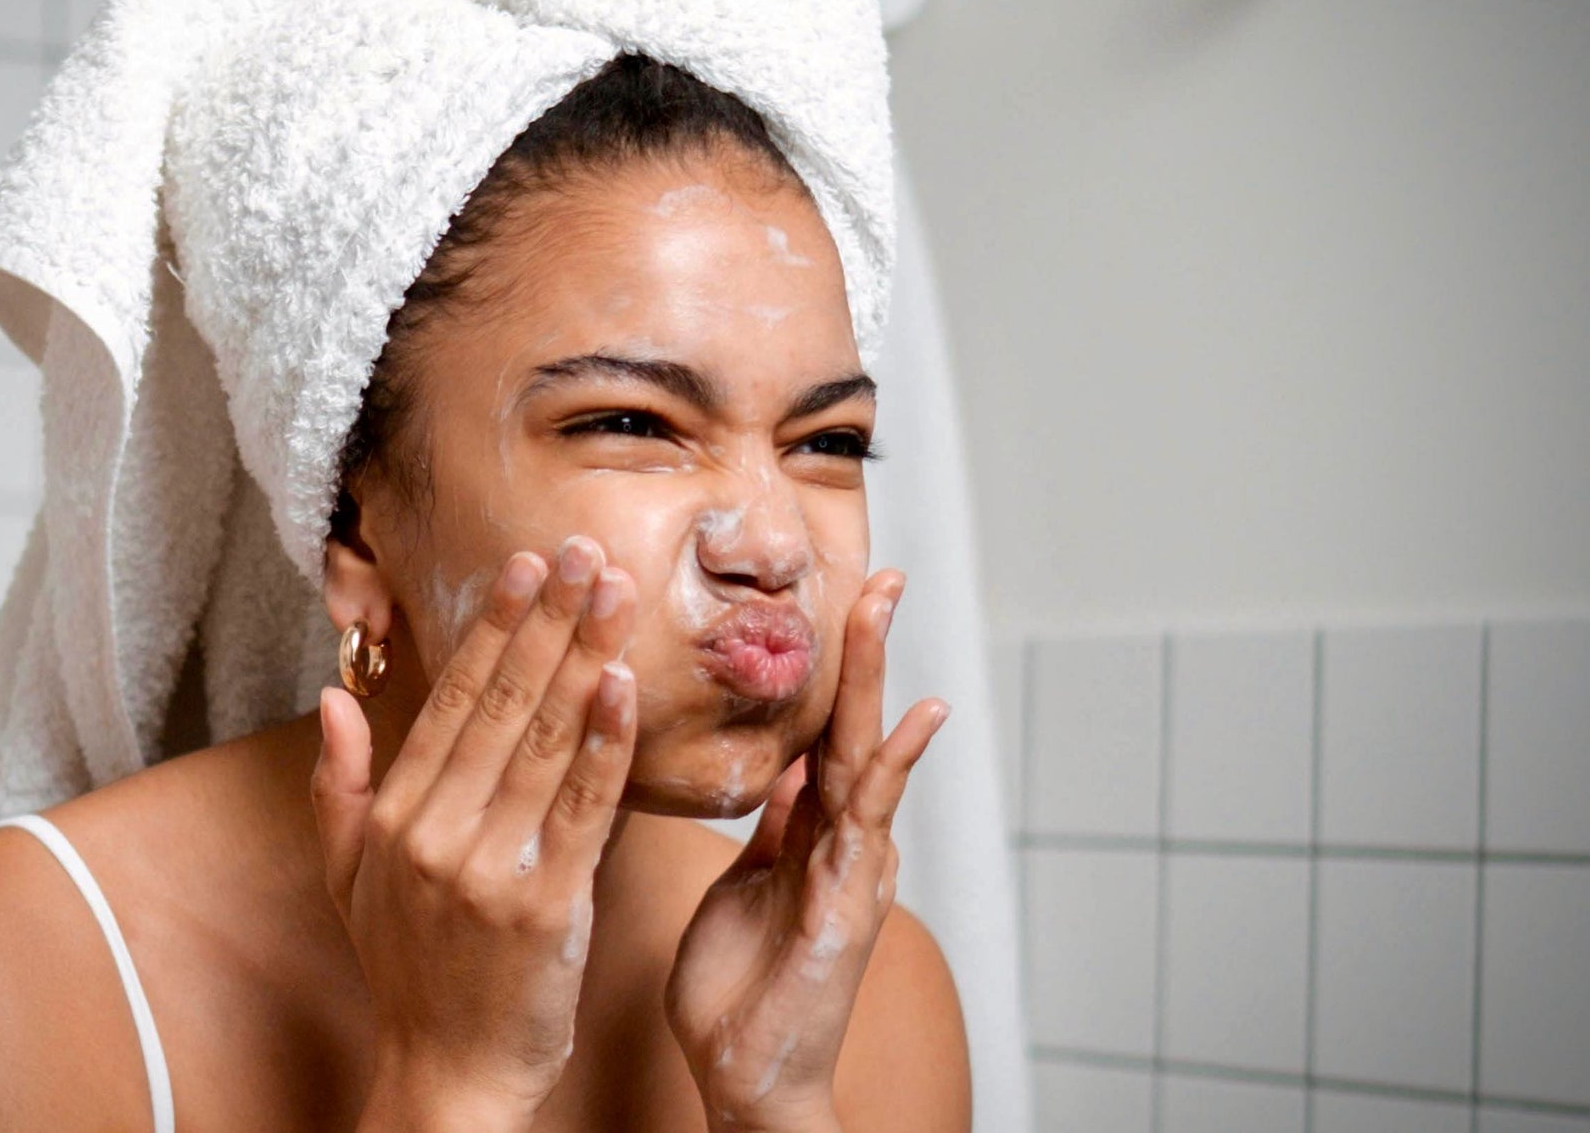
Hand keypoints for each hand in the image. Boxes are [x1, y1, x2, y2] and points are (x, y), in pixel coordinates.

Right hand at [310, 536, 638, 1125]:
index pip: (453, 699)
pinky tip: (625, 685)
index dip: (493, 626)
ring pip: (546, 740)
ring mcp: (490, 867)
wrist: (448, 1075)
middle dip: (548, 619)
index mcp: (399, 815)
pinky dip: (606, 743)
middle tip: (585, 552)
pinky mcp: (545, 905)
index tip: (527, 565)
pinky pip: (583, 808)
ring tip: (615, 593)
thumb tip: (333, 698)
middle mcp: (438, 831)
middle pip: (504, 703)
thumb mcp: (350, 879)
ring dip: (584, 656)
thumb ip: (340, 785)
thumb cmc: (410, 972)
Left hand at [663, 568, 948, 1130]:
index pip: (825, 734)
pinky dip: (890, 768)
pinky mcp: (845, 904)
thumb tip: (787, 769)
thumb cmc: (741, 988)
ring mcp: (852, 871)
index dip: (834, 670)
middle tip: (882, 576)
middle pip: (854, 729)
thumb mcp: (749, 886)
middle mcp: (845, 844)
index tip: (843, 601)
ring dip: (875, 681)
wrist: (747, 1076)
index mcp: (814, 835)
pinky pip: (865, 823)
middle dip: (866, 652)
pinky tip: (910, 723)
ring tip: (884, 610)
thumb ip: (774, 830)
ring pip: (865, 757)